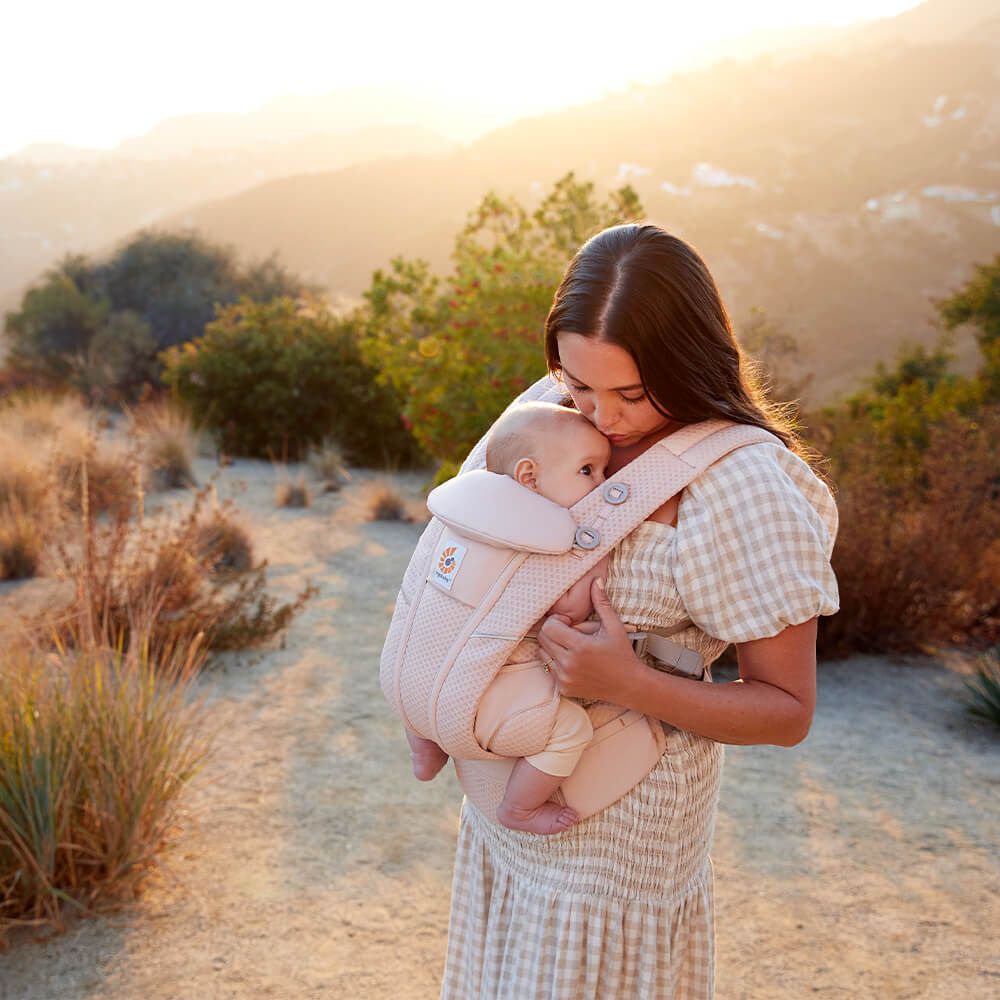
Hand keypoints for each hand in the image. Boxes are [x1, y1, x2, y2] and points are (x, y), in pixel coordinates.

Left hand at [537, 579, 642, 701]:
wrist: (629, 685)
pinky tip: (574, 662)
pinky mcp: (564, 688)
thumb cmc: (622, 654)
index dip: (557, 620)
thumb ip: (601, 603)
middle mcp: (569, 664)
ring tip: (571, 647)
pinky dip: (556, 663)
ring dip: (552, 647)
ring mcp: (565, 678)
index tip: (570, 623)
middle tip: (570, 633)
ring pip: (542, 654)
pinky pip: (549, 669)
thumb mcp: (614, 626)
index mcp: (580, 647)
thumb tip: (596, 580)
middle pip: (542, 639)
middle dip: (553, 631)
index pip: (549, 627)